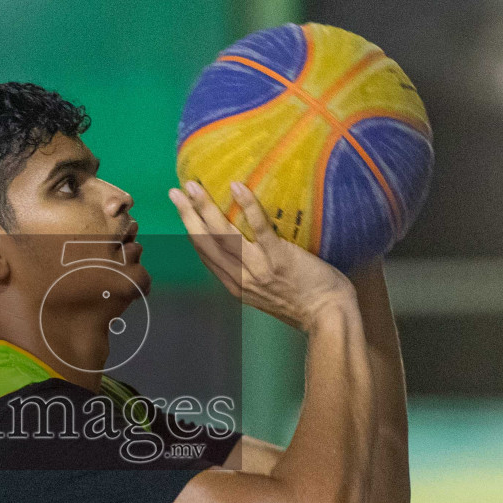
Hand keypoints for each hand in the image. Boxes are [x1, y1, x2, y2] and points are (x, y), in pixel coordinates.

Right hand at [170, 179, 353, 330]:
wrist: (328, 316)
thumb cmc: (306, 304)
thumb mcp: (269, 295)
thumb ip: (254, 276)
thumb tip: (250, 251)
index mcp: (236, 286)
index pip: (207, 255)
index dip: (192, 232)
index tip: (183, 212)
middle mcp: (241, 278)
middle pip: (207, 243)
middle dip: (188, 216)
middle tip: (175, 192)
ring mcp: (258, 269)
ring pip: (224, 236)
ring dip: (205, 209)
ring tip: (193, 186)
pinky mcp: (279, 258)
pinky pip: (260, 229)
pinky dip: (247, 207)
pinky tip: (237, 188)